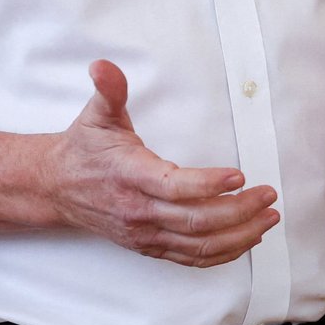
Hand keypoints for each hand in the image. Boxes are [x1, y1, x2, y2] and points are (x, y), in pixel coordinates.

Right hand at [42, 60, 278, 266]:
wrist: (57, 187)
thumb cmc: (83, 149)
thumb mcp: (95, 114)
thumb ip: (109, 90)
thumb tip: (104, 66)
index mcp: (131, 176)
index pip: (175, 187)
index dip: (209, 184)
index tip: (239, 175)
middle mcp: (139, 212)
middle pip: (197, 221)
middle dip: (239, 211)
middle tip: (268, 195)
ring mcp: (145, 234)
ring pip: (199, 246)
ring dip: (239, 235)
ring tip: (267, 217)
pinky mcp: (149, 247)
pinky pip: (191, 258)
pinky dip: (222, 253)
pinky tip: (245, 239)